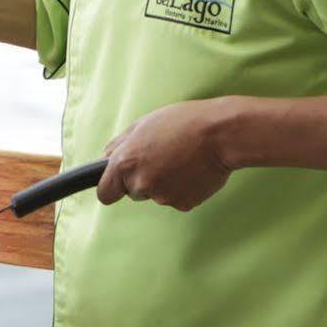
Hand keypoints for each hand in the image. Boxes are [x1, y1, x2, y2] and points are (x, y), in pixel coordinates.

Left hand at [96, 99, 248, 211]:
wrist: (221, 134)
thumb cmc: (184, 122)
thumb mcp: (145, 124)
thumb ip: (120, 144)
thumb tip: (106, 157)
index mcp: (125, 163)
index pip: (105, 194)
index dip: (113, 187)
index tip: (120, 183)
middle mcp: (140, 183)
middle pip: (133, 193)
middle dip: (145, 179)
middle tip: (164, 157)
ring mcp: (162, 196)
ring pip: (157, 195)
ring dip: (165, 182)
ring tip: (183, 159)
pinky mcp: (183, 204)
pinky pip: (178, 199)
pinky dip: (184, 188)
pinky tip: (194, 169)